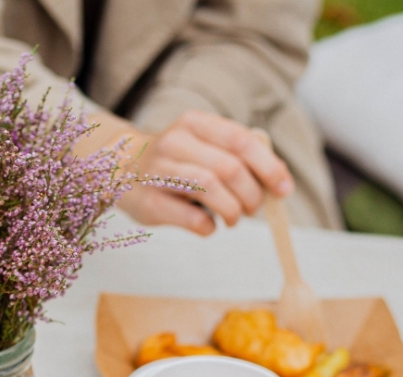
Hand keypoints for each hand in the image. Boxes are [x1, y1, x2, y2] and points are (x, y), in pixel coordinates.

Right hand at [116, 110, 295, 235]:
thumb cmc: (175, 161)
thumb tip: (279, 179)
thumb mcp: (203, 144)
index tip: (284, 190)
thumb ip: (238, 154)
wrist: (118, 168)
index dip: (269, 167)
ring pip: (210, 188)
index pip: (241, 141)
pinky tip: (209, 226)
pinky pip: (192, 218)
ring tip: (233, 218)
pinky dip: (210, 227)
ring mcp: (158, 171)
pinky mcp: (149, 202)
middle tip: (252, 209)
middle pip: (229, 168)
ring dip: (233, 211)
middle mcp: (175, 142)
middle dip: (251, 195)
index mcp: (194, 123)